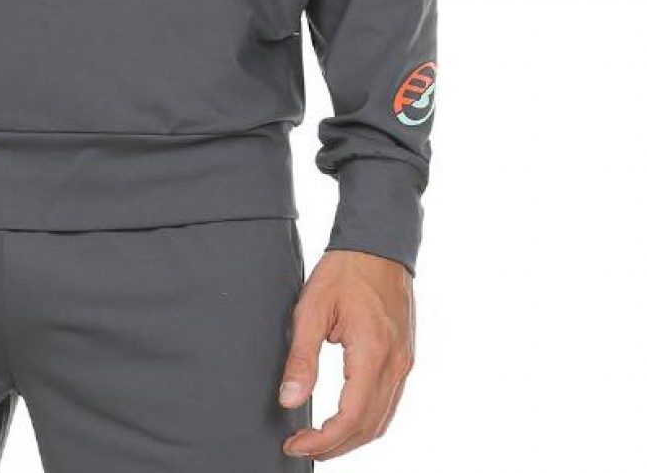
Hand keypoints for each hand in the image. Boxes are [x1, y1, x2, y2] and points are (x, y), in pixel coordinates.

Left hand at [277, 248, 414, 460]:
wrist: (379, 245)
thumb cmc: (344, 271)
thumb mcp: (311, 308)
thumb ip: (301, 358)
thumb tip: (289, 400)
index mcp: (372, 353)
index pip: (351, 418)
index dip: (323, 441)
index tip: (296, 444)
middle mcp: (396, 365)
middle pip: (369, 427)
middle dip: (335, 446)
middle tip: (302, 446)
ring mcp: (405, 363)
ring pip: (382, 420)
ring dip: (352, 438)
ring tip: (318, 440)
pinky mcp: (405, 359)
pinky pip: (389, 403)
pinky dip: (367, 421)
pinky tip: (344, 421)